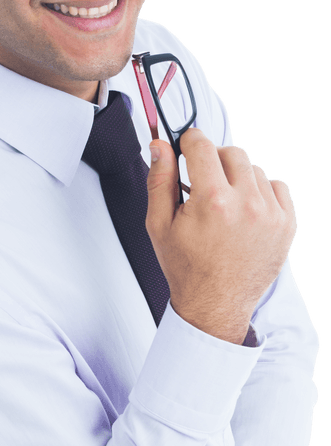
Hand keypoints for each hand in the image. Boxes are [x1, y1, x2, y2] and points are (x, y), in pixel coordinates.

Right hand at [146, 131, 296, 342]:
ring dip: (236, 177)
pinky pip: (276, 186)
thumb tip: (160, 146)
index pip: (202, 145)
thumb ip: (159, 180)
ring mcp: (271, 214)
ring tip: (223, 204)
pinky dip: (260, 192)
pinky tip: (244, 211)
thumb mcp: (160, 224)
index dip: (189, 141)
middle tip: (203, 182)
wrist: (216, 304)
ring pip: (253, 169)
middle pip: (231, 153)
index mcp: (212, 201)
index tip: (186, 146)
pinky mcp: (286, 224)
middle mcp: (246, 204)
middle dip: (213, 160)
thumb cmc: (188, 269)